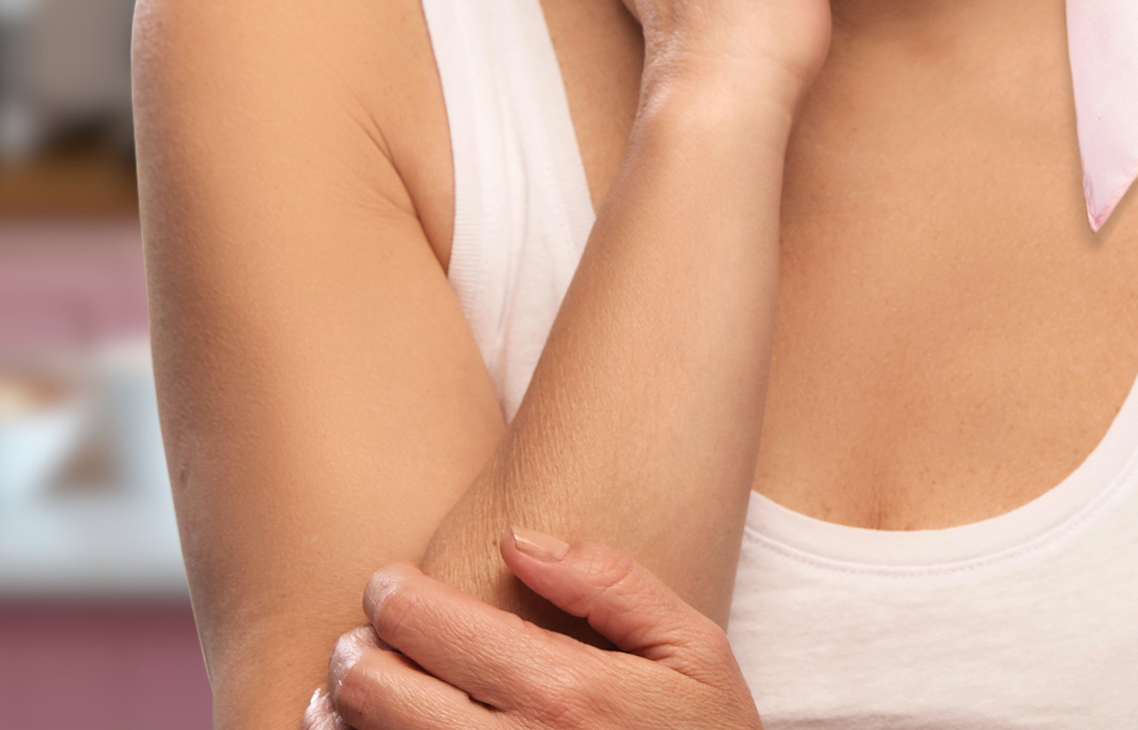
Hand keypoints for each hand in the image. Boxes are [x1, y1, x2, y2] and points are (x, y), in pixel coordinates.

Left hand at [310, 531, 762, 728]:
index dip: (399, 601)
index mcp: (569, 695)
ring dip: (346, 727)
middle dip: (358, 661)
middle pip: (396, 702)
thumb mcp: (692, 647)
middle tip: (350, 640)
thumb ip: (609, 584)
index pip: (448, 633)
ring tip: (332, 698)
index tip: (383, 581)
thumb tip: (518, 540)